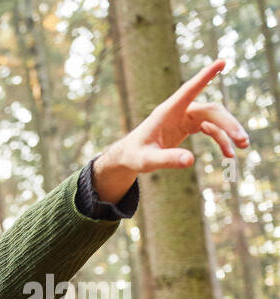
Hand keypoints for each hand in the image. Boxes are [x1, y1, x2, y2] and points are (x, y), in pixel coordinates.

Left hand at [94, 59, 248, 202]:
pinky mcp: (190, 124)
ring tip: (243, 147)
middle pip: (211, 110)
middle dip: (228, 124)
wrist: (129, 156)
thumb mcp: (147, 161)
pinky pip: (211, 129)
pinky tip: (229, 155)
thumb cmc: (134, 156)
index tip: (221, 62)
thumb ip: (166, 160)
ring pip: (215, 119)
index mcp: (167, 112)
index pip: (188, 90)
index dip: (205, 77)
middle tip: (243, 141)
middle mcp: (179, 110)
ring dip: (229, 132)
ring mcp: (186, 116)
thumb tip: (190, 161)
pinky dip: (221, 140)